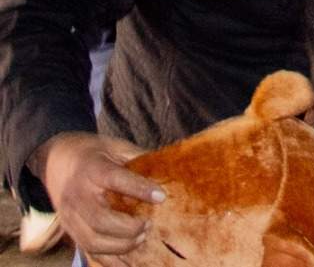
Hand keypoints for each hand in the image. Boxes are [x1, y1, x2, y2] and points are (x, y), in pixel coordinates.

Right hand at [33, 132, 160, 256]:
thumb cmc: (93, 153)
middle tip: (149, 224)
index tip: (162, 197)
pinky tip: (129, 261)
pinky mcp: (69, 229)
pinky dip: (109, 260)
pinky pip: (87, 250)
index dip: (139, 189)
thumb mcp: (115, 147)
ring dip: (120, 245)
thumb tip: (168, 169)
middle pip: (101, 219)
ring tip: (141, 238)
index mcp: (93, 169)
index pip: (115, 180)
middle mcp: (78, 195)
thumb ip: (138, 158)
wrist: (55, 160)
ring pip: (92, 240)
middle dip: (129, 227)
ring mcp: (71, 216)